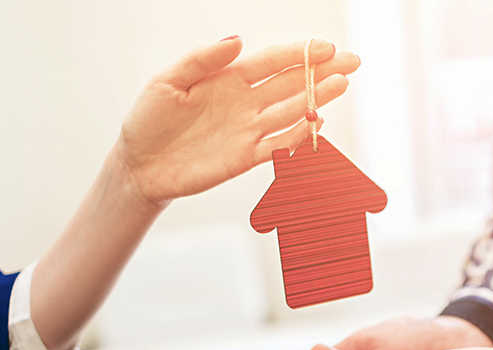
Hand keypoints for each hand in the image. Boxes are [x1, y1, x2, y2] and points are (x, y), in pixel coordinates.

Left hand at [111, 37, 358, 206]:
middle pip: (291, 83)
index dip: (299, 53)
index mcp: (228, 79)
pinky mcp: (247, 158)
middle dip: (322, 71)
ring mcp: (249, 130)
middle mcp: (245, 102)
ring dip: (317, 99)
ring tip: (343, 84)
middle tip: (352, 61)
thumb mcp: (167, 81)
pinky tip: (318, 121)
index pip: (272, 62)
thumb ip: (201, 60)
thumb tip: (237, 40)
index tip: (326, 46)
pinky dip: (299, 135)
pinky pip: (279, 145)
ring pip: (291, 111)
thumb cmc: (149, 120)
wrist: (140, 166)